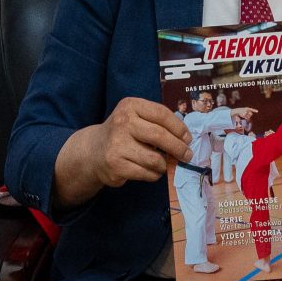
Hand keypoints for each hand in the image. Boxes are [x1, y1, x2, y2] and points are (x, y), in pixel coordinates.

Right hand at [53, 96, 188, 207]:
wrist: (94, 151)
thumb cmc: (124, 133)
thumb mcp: (136, 117)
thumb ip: (158, 123)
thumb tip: (185, 140)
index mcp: (130, 106)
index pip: (162, 114)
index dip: (179, 128)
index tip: (188, 138)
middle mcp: (122, 122)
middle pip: (160, 136)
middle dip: (178, 148)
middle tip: (187, 155)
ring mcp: (117, 144)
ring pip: (155, 159)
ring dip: (164, 164)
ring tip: (163, 163)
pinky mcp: (116, 165)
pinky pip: (146, 173)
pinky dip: (154, 174)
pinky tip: (151, 170)